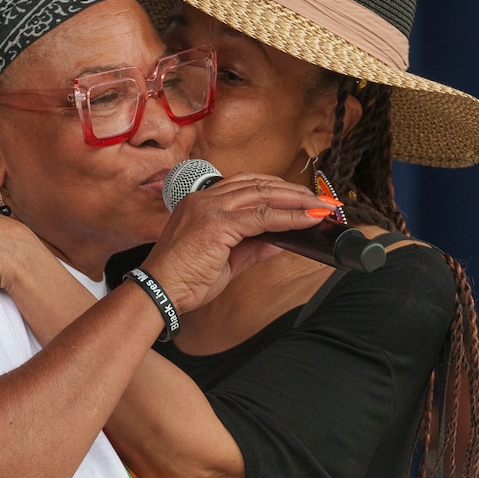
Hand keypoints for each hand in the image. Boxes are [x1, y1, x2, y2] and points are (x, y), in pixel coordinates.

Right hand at [142, 171, 336, 312]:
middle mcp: (204, 199)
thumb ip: (253, 246)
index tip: (300, 200)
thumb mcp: (226, 261)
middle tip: (319, 201)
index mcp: (201, 203)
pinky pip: (262, 216)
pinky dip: (289, 217)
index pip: (246, 186)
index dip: (276, 191)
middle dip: (293, 192)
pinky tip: (307, 219)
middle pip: (258, 184)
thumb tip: (281, 240)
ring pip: (263, 195)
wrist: (159, 293)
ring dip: (296, 200)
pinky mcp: (217, 224)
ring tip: (320, 207)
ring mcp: (210, 208)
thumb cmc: (183, 280)